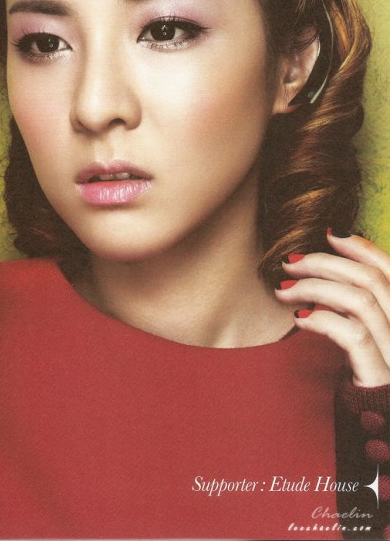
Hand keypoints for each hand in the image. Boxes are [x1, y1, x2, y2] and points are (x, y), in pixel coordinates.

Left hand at [275, 231, 389, 387]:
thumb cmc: (371, 376)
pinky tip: (298, 318)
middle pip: (371, 279)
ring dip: (315, 287)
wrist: (382, 429)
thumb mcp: (372, 334)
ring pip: (361, 300)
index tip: (329, 233)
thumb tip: (328, 267)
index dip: (362, 247)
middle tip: (290, 262)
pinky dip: (323, 319)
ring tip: (283, 289)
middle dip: (326, 262)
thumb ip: (359, 304)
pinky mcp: (380, 376)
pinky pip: (353, 335)